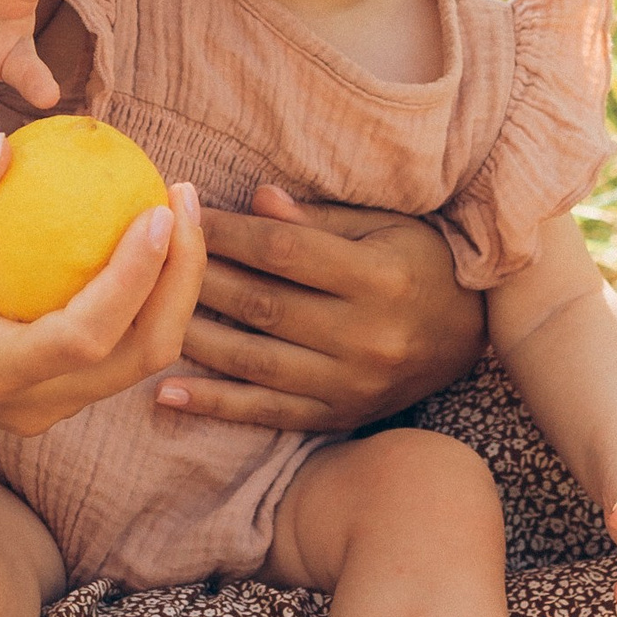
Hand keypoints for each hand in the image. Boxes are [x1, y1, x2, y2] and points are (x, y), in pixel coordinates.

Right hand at [0, 135, 204, 441]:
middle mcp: (35, 403)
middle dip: (182, 279)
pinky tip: (148, 237)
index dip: (135, 279)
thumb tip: (4, 146)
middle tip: (182, 199)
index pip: (87, 335)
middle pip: (142, 354)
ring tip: (176, 212)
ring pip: (144, 356)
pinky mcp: (64, 396)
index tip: (156, 212)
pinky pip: (124, 349)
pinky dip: (147, 297)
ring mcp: (53, 407)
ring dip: (174, 288)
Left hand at [158, 187, 486, 434]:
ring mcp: (351, 384)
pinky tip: (166, 393)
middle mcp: (366, 336)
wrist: (472, 337)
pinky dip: (214, 405)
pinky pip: (266, 413)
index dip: (228, 232)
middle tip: (149, 258)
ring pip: (255, 362)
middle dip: (199, 279)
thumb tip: (256, 198)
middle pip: (263, 305)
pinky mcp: (338, 418)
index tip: (183, 212)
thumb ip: (321, 219)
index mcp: (380, 277)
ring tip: (144, 316)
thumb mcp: (387, 227)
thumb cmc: (422, 264)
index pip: (285, 251)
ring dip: (193, 339)